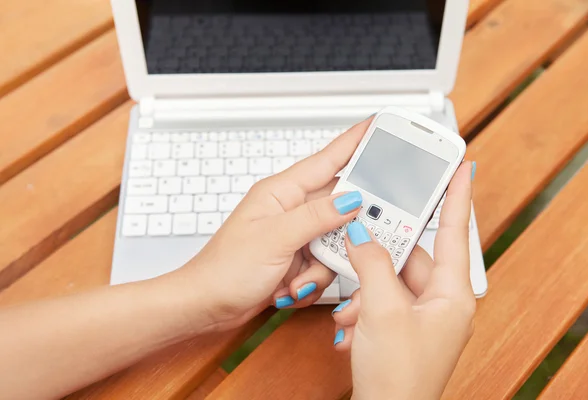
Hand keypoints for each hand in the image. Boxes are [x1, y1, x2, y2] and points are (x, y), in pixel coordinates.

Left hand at [166, 119, 370, 332]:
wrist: (208, 305)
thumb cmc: (225, 269)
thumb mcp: (274, 239)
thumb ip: (316, 217)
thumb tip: (351, 200)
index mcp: (281, 192)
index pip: (327, 160)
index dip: (355, 141)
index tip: (378, 126)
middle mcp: (291, 210)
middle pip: (340, 208)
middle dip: (341, 232)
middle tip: (341, 244)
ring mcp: (295, 235)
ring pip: (336, 241)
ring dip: (322, 266)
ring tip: (297, 278)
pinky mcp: (297, 258)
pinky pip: (325, 264)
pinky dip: (312, 280)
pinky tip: (290, 287)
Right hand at [331, 162, 475, 399]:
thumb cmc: (399, 377)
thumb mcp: (382, 310)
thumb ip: (372, 263)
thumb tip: (361, 232)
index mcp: (451, 295)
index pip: (454, 232)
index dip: (457, 197)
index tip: (460, 168)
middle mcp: (440, 302)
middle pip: (410, 257)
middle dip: (378, 259)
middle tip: (360, 240)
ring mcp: (421, 316)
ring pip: (389, 279)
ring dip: (364, 288)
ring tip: (353, 309)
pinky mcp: (402, 327)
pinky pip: (382, 299)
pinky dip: (363, 306)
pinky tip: (350, 324)